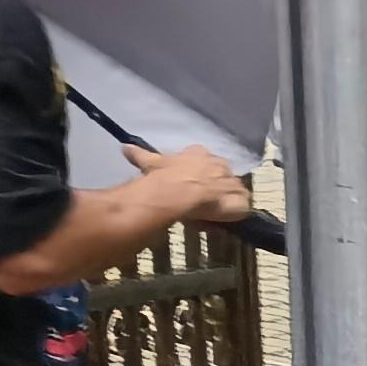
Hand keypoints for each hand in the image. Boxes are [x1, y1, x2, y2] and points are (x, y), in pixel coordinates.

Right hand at [132, 143, 253, 229]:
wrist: (180, 192)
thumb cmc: (165, 175)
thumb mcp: (151, 162)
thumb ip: (140, 155)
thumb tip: (124, 147)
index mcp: (199, 153)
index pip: (203, 157)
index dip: (200, 168)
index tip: (193, 178)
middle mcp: (220, 164)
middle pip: (222, 173)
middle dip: (216, 182)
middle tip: (203, 197)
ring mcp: (232, 182)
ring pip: (234, 189)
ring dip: (227, 197)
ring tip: (214, 210)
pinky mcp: (240, 200)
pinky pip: (242, 206)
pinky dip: (236, 211)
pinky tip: (227, 218)